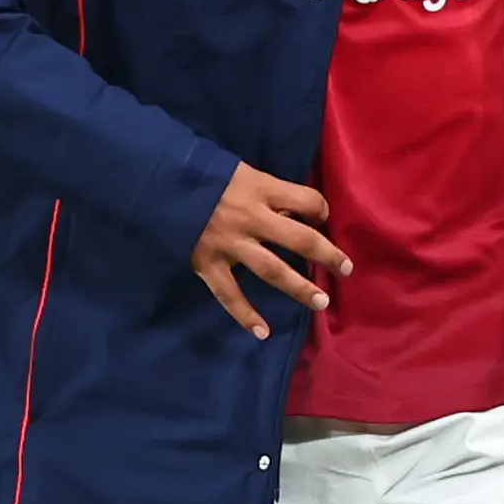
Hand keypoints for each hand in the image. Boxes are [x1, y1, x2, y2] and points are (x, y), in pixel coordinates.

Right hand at [192, 164, 351, 340]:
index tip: (322, 218)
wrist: (156, 182)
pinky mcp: (208, 263)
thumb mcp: (240, 171)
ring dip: (299, 288)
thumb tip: (290, 212)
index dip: (321, 210)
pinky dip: (245, 315)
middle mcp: (251, 218)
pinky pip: (230, 294)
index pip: (307, 200)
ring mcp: (230, 244)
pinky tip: (263, 333)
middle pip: (300, 240)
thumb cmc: (201, 173)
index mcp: (261, 188)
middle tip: (346, 269)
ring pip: (273, 270)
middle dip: (327, 255)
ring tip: (321, 302)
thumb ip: (265, 191)